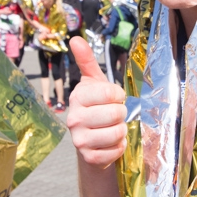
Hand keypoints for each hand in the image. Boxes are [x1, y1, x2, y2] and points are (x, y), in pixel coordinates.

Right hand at [66, 37, 126, 167]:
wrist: (90, 140)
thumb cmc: (96, 106)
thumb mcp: (94, 82)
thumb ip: (87, 60)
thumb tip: (75, 39)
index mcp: (78, 97)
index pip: (111, 93)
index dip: (119, 96)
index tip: (114, 98)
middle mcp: (74, 118)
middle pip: (116, 114)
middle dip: (122, 114)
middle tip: (114, 116)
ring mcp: (79, 140)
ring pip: (118, 133)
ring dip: (122, 131)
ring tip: (112, 128)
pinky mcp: (88, 157)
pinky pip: (116, 150)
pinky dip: (120, 147)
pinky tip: (110, 143)